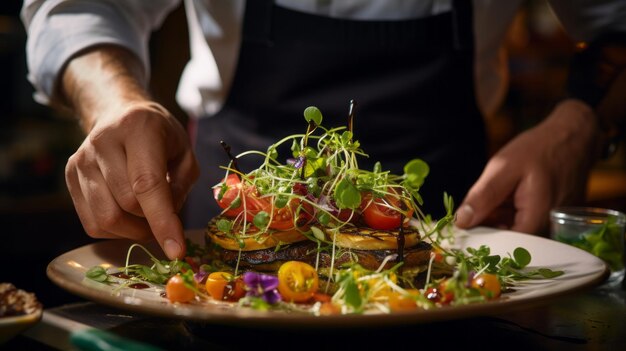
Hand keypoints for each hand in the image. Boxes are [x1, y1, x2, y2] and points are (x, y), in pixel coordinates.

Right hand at [65, 102, 198, 258]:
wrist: (120, 114)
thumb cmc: (159, 136)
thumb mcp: (184, 153)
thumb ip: (181, 187)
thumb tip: (166, 224)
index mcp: (138, 129)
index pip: (146, 184)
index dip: (162, 221)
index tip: (176, 251)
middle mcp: (103, 142)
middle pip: (127, 204)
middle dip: (152, 221)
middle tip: (165, 218)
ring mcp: (81, 160)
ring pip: (106, 218)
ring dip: (133, 230)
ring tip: (148, 218)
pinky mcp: (70, 176)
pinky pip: (92, 222)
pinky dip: (116, 230)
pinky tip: (128, 216)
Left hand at [455, 99, 602, 233]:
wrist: (572, 136)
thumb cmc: (539, 148)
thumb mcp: (504, 167)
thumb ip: (483, 196)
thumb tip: (461, 222)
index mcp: (536, 220)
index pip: (502, 247)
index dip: (480, 240)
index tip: (462, 232)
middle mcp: (548, 228)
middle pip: (508, 239)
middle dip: (487, 226)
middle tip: (472, 211)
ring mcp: (552, 223)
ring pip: (514, 229)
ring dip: (498, 217)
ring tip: (496, 196)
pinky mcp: (551, 217)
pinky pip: (523, 220)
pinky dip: (510, 211)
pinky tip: (507, 195)